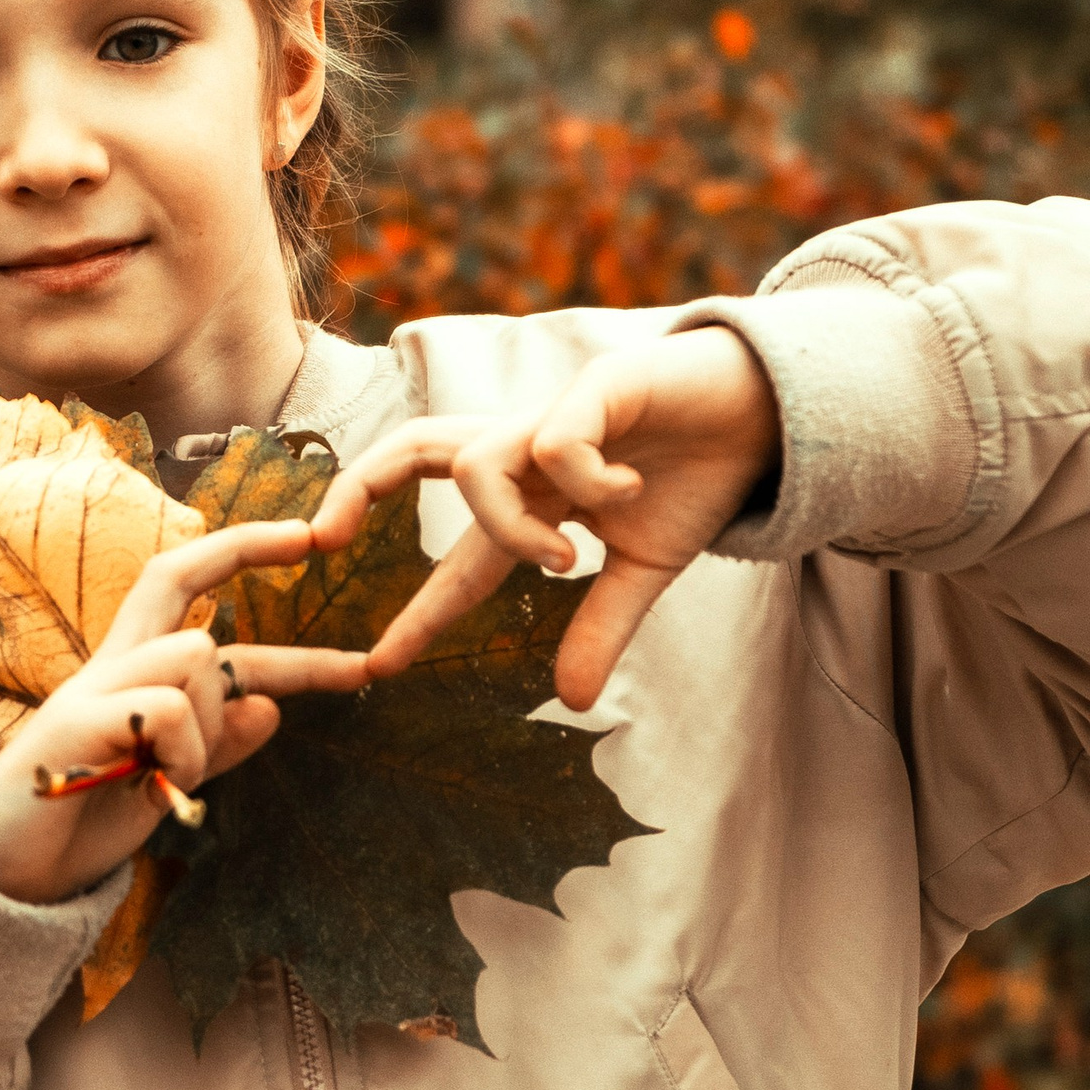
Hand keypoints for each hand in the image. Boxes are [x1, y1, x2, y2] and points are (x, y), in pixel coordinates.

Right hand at [0, 511, 367, 902]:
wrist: (2, 874)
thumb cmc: (78, 826)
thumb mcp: (166, 780)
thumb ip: (216, 747)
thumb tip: (271, 709)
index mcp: (129, 674)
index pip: (179, 589)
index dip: (236, 555)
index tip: (306, 540)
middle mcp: (109, 667)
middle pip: (177, 577)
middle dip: (249, 547)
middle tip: (311, 537)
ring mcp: (91, 689)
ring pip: (196, 654)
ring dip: (212, 722)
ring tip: (174, 775)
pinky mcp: (76, 721)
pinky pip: (171, 710)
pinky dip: (187, 754)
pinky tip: (155, 786)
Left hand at [313, 325, 779, 709]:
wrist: (765, 417)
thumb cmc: (695, 479)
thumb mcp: (643, 571)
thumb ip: (600, 626)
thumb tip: (572, 702)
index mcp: (533, 494)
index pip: (457, 557)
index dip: (417, 611)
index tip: (378, 667)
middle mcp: (527, 450)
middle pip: (414, 448)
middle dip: (357, 487)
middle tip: (324, 538)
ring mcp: (555, 415)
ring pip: (474, 466)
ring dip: (511, 530)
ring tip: (567, 558)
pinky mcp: (597, 388)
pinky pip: (554, 444)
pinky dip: (584, 482)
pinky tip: (628, 491)